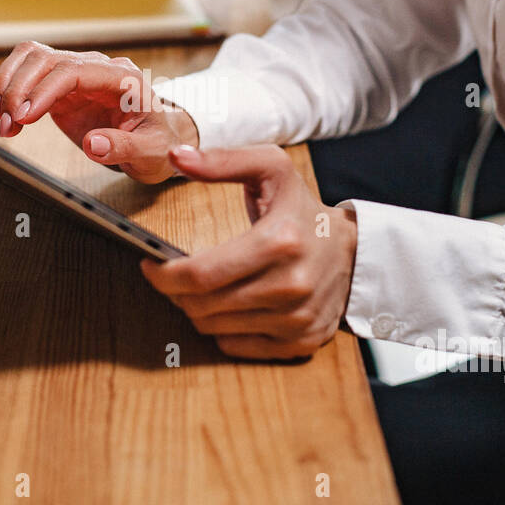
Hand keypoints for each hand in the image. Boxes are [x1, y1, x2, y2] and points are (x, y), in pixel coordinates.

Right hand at [0, 42, 199, 183]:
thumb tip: (94, 144)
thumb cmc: (159, 144)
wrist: (158, 142)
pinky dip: (4, 89)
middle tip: (6, 124)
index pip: (75, 70)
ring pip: (31, 60)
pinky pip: (26, 76)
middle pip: (47, 59)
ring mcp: (77, 76)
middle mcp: (96, 69)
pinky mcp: (61, 89)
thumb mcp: (151, 152)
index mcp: (122, 77)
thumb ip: (124, 148)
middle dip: (19, 89)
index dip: (44, 89)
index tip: (23, 115)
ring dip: (6, 84)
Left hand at [141, 145, 357, 359]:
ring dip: (196, 310)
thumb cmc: (304, 211)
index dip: (163, 274)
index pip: (200, 274)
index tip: (150, 265)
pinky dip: (222, 330)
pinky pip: (236, 347)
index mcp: (280, 241)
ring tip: (201, 289)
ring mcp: (297, 319)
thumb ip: (222, 161)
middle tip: (173, 276)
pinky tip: (227, 307)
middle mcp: (291, 285)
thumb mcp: (271, 170)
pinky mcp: (300, 343)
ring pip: (214, 329)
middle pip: (202, 305)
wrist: (354, 254)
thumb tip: (177, 156)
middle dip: (175, 292)